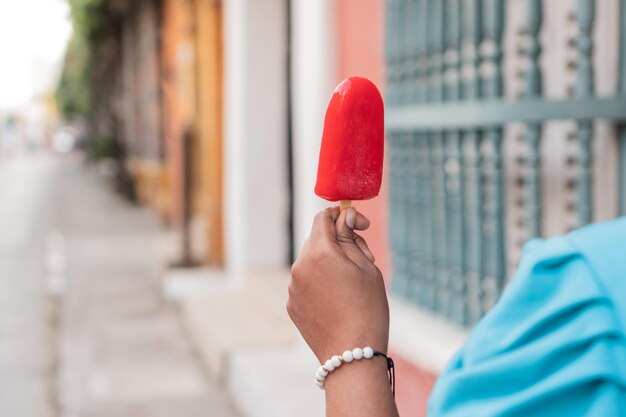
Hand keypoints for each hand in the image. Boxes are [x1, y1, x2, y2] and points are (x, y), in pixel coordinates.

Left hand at [287, 207, 389, 361]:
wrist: (352, 354)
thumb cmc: (368, 308)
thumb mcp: (367, 266)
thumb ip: (350, 237)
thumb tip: (343, 216)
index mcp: (319, 251)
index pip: (324, 218)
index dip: (343, 216)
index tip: (360, 225)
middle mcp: (300, 266)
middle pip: (317, 239)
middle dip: (339, 242)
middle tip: (363, 258)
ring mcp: (293, 287)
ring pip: (311, 262)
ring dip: (329, 263)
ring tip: (351, 286)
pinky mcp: (292, 305)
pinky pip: (306, 283)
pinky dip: (320, 283)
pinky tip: (338, 301)